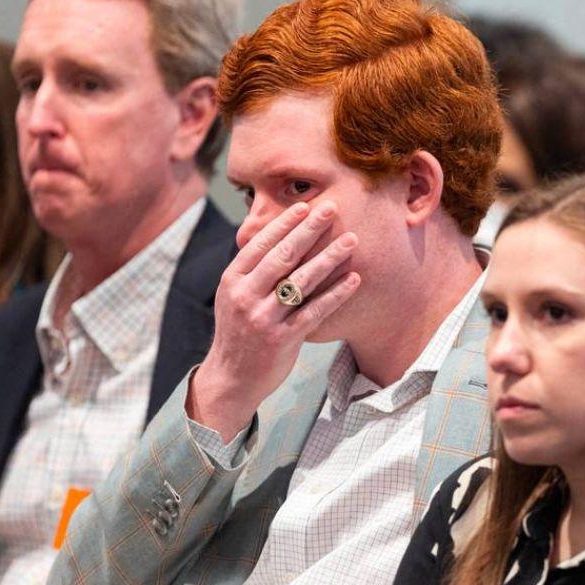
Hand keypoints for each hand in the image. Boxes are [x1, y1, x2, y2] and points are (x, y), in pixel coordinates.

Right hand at [189, 200, 360, 439]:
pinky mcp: (282, 339)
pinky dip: (336, 294)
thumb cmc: (239, 330)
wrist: (231, 378)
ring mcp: (263, 319)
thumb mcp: (234, 296)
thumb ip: (253, 269)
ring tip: (351, 240)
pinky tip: (353, 280)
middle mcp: (245, 297)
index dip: (284, 224)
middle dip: (309, 230)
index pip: (261, 244)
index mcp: (232, 280)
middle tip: (332, 209)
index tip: (306, 206)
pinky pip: (314, 312)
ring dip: (330, 258)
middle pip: (282, 257)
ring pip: (301, 282)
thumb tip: (277, 233)